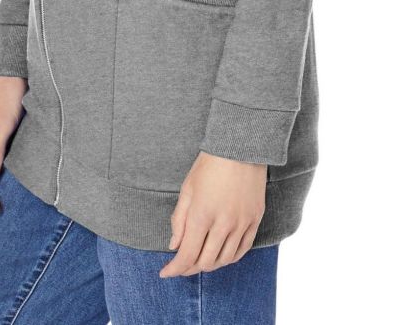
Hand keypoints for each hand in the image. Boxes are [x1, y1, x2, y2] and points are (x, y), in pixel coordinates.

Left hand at [159, 151, 266, 276]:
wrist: (240, 147)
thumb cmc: (210, 164)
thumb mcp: (187, 189)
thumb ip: (178, 220)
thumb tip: (174, 246)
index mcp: (201, 215)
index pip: (186, 255)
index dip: (174, 269)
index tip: (165, 272)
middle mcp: (223, 224)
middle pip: (205, 262)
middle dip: (189, 268)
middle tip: (180, 265)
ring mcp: (241, 223)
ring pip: (224, 260)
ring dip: (209, 265)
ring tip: (199, 260)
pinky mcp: (254, 220)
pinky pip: (243, 250)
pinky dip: (229, 258)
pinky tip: (221, 256)